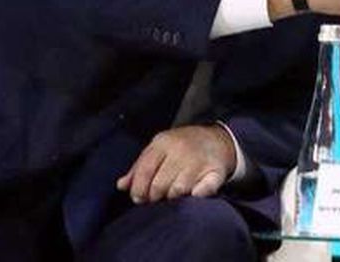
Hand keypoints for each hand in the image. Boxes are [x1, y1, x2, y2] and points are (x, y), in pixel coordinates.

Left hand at [116, 124, 236, 203]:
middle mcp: (181, 150)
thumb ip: (139, 167)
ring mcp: (199, 160)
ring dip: (173, 198)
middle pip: (159, 184)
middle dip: (155, 196)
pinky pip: (203, 190)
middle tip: (156, 199)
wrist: (217, 140)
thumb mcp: (158, 149)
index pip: (145, 171)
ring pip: (178, 190)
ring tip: (173, 196)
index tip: (139, 198)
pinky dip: (197, 195)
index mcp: (163, 142)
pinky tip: (193, 195)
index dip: (138, 189)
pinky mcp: (216, 171)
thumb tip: (121, 186)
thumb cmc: (182, 147)